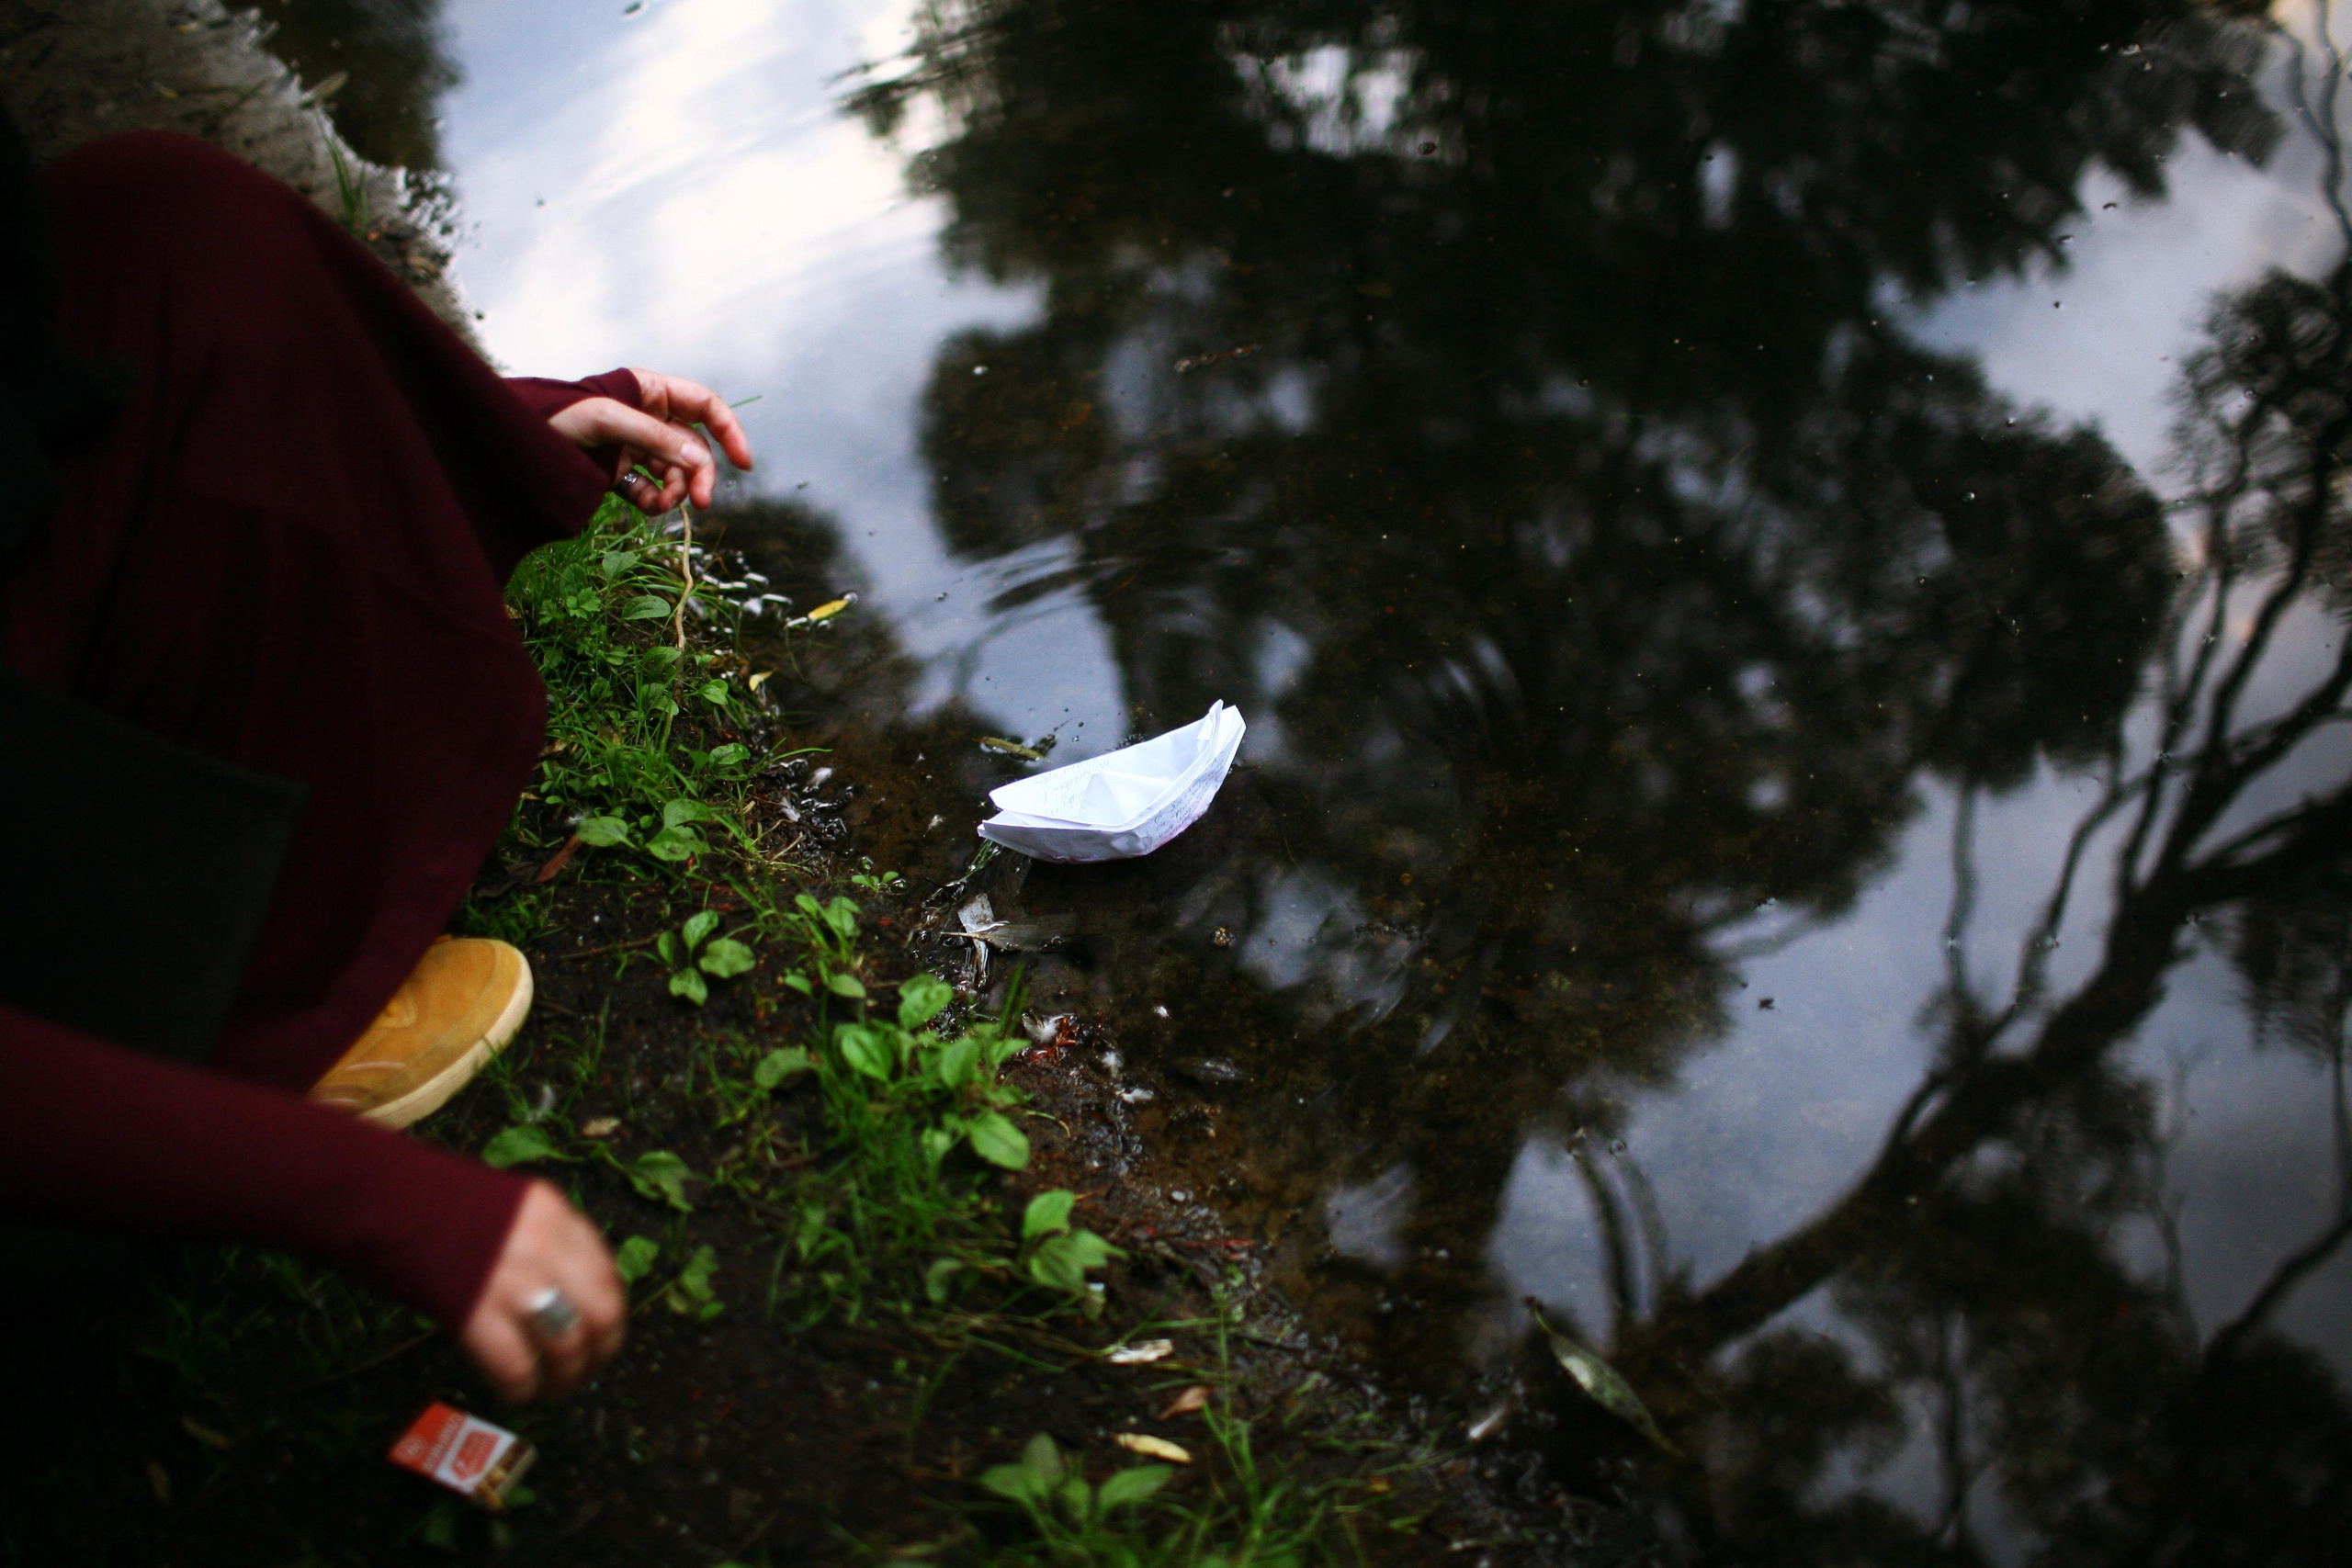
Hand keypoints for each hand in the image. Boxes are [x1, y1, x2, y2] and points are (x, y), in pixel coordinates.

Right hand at [457, 1181, 625, 1402]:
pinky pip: (517, 1365)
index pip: (606, 1271)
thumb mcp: (508, 1210)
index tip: (600, 1333)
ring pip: (567, 1344)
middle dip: (600, 1351)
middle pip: (602, 1311)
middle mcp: (545, 1245)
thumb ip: (543, 1242)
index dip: (609, 1310)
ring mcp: (512, 1279)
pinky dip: (522, 1387)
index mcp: (555, 1214)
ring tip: (554, 1389)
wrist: (381, 1200)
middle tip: (585, 1370)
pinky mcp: (475, 1313)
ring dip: (566, 1376)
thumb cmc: (435, 1204)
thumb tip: (567, 1294)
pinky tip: (516, 1393)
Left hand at [546, 367, 755, 511]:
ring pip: (675, 472)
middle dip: (698, 474)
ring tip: (660, 506)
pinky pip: (650, 489)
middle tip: (699, 502)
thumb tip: (700, 463)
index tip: (743, 462)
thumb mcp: (608, 421)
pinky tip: (645, 507)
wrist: (511, 444)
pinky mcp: (618, 472)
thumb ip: (657, 439)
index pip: (704, 406)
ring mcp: (634, 445)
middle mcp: (647, 416)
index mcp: (649, 391)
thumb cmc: (554, 417)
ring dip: (675, 492)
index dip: (728, 430)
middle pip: (693, 447)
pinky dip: (653, 501)